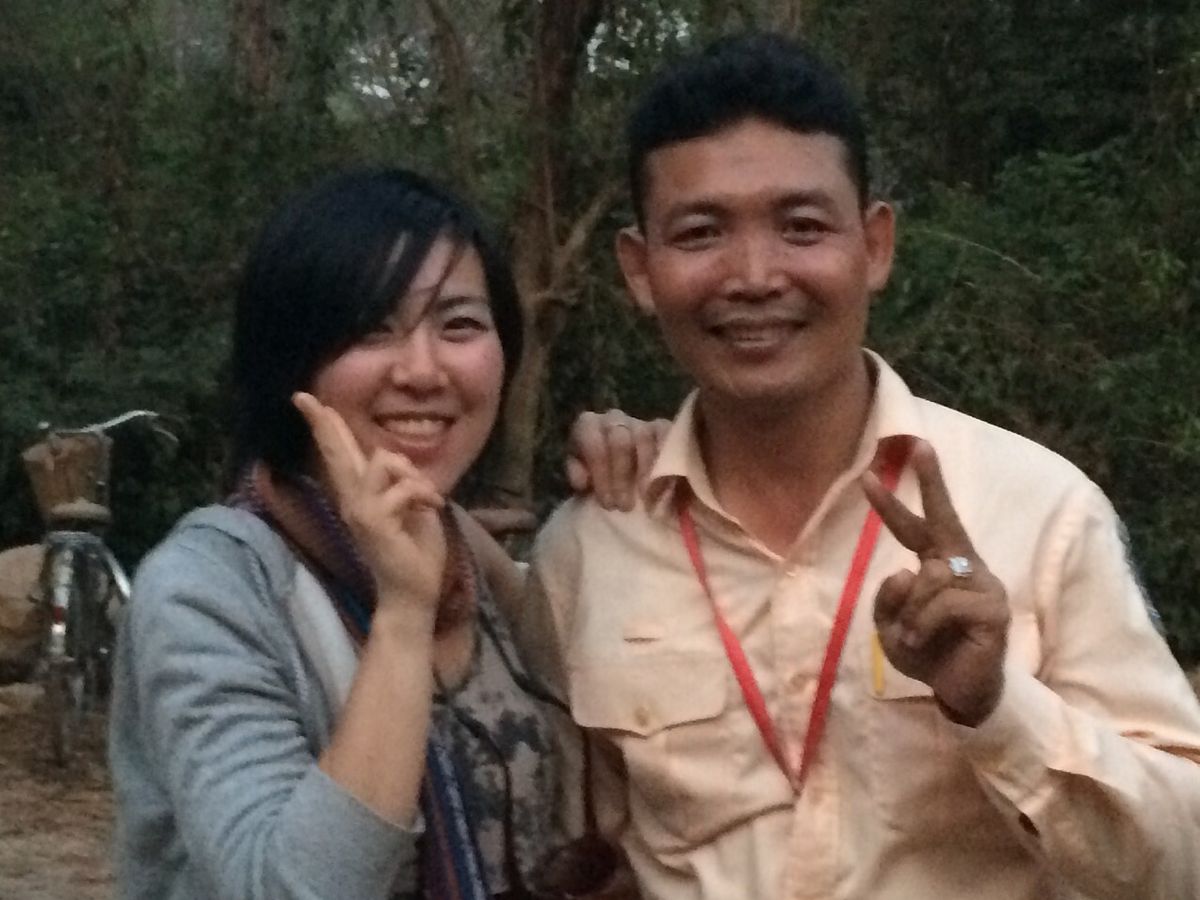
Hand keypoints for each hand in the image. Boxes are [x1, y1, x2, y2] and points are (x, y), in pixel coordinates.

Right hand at [293, 392, 446, 623]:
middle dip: (323, 423)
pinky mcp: (373, 521)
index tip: (305, 399)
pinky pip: (404, 487)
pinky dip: (425, 494)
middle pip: (338, 452)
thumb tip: (393, 459)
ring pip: (384, 460)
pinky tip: (432, 509)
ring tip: (426, 499)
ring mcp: (359, 510)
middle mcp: (352, 500)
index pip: (341, 454)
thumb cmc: (416, 551)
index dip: (326, 426)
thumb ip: (401, 481)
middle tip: (301, 397)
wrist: (414, 593)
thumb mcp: (412, 506)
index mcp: (361, 495)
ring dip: (414, 475)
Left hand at [566, 409, 670, 510]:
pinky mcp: (662, 427)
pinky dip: (666, 463)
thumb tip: (582, 480)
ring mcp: (639, 421)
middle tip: (625, 506)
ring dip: (645, 473)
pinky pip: (667, 438)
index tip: (607, 503)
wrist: (614, 477)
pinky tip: (664, 486)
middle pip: (620, 441)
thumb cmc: (594, 477)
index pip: (593, 443)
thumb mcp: (580, 479)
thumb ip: (577, 476)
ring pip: (644, 439)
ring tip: (645, 500)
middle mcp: (613, 418)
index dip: (601, 475)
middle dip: (622, 476)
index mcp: (588, 425)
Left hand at [861, 440, 1009, 725]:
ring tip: (913, 639)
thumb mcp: (891, 626)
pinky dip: (922, 625)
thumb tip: (903, 570)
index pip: (917, 527)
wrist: (958, 693)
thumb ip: (888, 599)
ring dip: (911, 611)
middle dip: (933, 482)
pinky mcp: (993, 609)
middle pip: (945, 519)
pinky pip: (943, 603)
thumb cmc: (928, 655)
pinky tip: (922, 643)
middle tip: (921, 445)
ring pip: (929, 576)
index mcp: (939, 566)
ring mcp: (983, 585)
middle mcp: (964, 566)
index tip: (870, 474)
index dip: (893, 503)